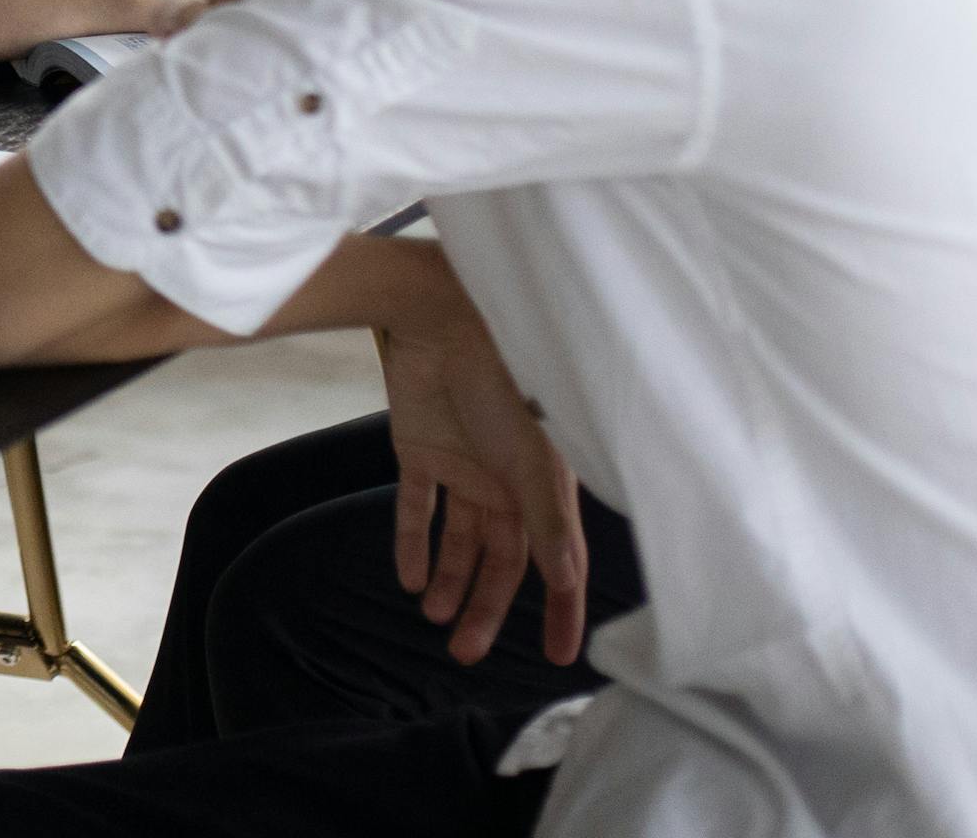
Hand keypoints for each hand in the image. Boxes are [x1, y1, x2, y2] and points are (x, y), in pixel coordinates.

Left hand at [374, 260, 588, 667]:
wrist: (438, 319)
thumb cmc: (499, 380)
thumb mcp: (531, 458)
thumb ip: (547, 520)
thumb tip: (569, 582)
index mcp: (544, 483)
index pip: (556, 560)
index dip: (559, 608)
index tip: (556, 656)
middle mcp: (507, 480)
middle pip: (500, 560)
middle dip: (484, 607)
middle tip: (462, 654)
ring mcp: (464, 465)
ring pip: (459, 541)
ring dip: (447, 580)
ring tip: (433, 619)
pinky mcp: (418, 450)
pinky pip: (417, 507)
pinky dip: (412, 542)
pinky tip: (407, 579)